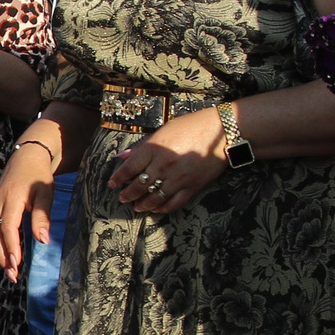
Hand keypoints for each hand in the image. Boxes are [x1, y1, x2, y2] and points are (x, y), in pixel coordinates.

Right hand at [0, 137, 58, 278]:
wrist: (26, 157)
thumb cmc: (38, 176)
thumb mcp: (45, 193)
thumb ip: (42, 217)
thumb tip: (42, 241)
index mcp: (11, 198)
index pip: (8, 227)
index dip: (11, 247)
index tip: (16, 264)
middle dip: (3, 256)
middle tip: (12, 275)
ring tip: (9, 269)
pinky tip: (3, 253)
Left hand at [107, 108, 227, 216]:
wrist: (221, 131)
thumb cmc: (191, 126)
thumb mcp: (163, 130)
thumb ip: (142, 146)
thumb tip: (122, 156)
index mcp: (154, 148)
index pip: (130, 168)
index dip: (119, 178)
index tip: (112, 184)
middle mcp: (163, 165)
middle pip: (140, 185)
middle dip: (128, 194)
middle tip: (122, 198)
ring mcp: (178, 177)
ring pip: (155, 197)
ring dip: (143, 204)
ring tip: (136, 207)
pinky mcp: (192, 186)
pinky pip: (174, 202)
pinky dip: (163, 208)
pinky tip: (156, 209)